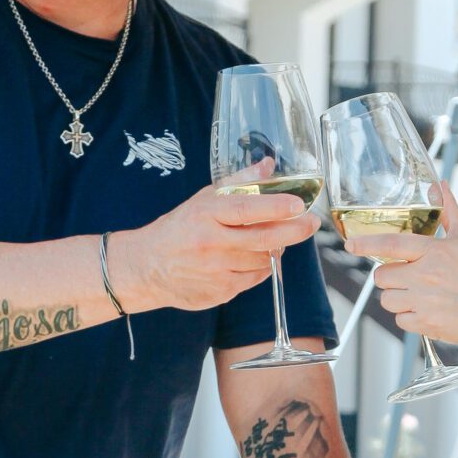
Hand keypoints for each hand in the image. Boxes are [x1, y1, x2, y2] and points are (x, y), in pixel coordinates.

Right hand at [110, 180, 317, 315]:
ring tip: (267, 239)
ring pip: (262, 260)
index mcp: (205, 214)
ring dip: (273, 249)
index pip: (245, 209)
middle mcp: (210, 243)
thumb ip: (237, 182)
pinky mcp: (219, 292)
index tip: (298, 204)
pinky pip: (253, 279)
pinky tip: (248, 258)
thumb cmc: (179, 229)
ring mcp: (215, 270)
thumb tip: (268, 165)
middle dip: (294, 231)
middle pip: (263, 239)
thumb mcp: (203, 199)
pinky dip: (258, 268)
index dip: (275, 207)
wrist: (146, 268)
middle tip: (311, 223)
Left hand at [352, 181, 457, 359]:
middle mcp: (426, 275)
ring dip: (398, 298)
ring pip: (387, 299)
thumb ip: (449, 211)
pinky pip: (399, 319)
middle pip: (382, 276)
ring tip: (421, 296)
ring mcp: (424, 300)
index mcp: (434, 251)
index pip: (391, 245)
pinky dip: (409, 318)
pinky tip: (427, 311)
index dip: (367, 244)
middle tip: (410, 278)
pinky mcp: (425, 323)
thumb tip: (440, 185)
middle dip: (391, 278)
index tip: (351, 244)